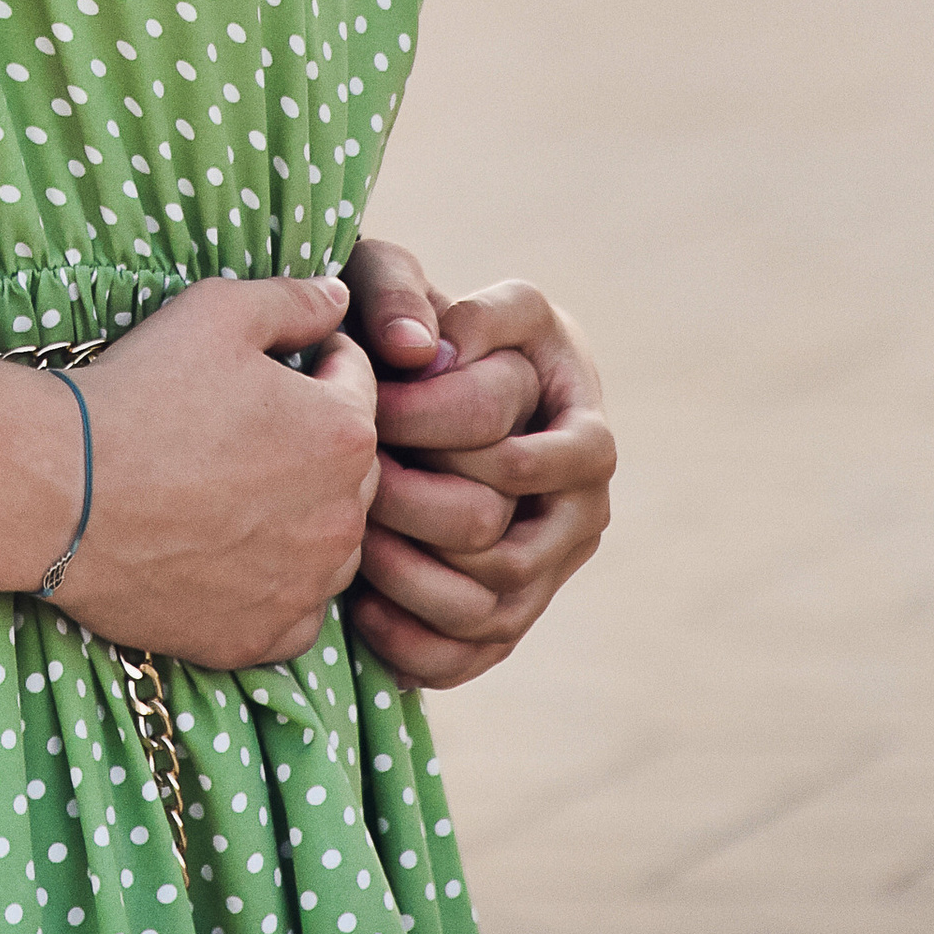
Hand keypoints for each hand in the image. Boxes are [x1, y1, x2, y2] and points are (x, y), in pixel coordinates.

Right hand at [48, 275, 380, 672]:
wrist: (64, 492)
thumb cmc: (141, 392)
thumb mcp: (217, 311)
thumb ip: (295, 300)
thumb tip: (341, 296)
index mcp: (345, 434)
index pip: (358, 382)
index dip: (316, 361)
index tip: (270, 364)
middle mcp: (342, 519)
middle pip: (350, 467)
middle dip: (313, 440)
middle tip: (242, 427)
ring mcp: (305, 587)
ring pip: (329, 542)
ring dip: (301, 514)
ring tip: (231, 489)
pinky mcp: (263, 637)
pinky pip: (295, 609)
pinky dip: (274, 584)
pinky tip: (224, 551)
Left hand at [340, 243, 614, 689]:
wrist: (424, 385)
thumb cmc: (412, 323)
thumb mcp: (401, 279)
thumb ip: (404, 293)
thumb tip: (421, 352)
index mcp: (579, 420)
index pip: (510, 451)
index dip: (432, 429)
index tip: (368, 402)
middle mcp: (583, 500)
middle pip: (500, 537)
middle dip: (413, 509)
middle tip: (351, 481)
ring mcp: (553, 564)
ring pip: (492, 606)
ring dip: (411, 580)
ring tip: (350, 539)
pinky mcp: (513, 612)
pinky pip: (473, 655)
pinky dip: (416, 645)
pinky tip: (361, 608)